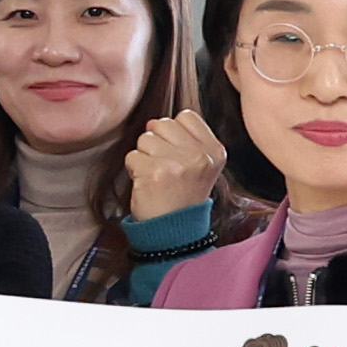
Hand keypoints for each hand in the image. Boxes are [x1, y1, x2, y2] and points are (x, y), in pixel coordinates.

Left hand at [124, 107, 227, 221]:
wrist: (175, 230)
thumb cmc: (183, 196)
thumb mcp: (201, 165)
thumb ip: (187, 139)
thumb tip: (154, 122)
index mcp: (214, 151)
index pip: (186, 116)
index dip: (173, 130)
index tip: (174, 150)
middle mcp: (199, 155)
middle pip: (162, 124)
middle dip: (156, 142)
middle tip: (163, 166)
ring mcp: (176, 164)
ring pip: (145, 139)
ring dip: (144, 156)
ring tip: (156, 175)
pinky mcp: (154, 173)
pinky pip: (132, 156)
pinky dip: (133, 169)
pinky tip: (146, 183)